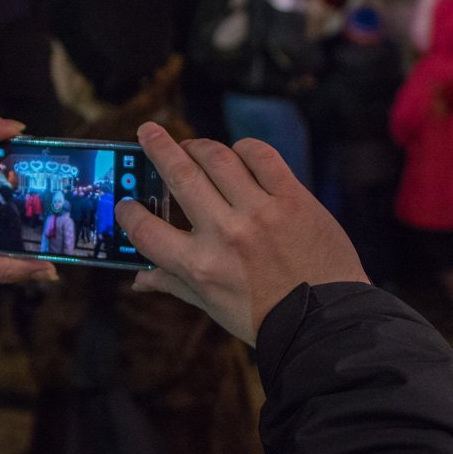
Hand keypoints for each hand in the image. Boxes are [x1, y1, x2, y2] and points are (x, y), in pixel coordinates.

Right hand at [116, 123, 368, 345]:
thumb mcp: (213, 306)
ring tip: (191, 145)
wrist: (326, 322)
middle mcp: (225, 234)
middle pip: (179, 176)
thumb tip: (140, 280)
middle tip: (148, 131)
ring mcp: (260, 212)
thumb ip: (175, 284)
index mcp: (199, 266)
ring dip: (198, 145)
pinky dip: (245, 148)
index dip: (129, 213)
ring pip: (218, 159)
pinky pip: (262, 157)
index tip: (126, 203)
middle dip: (157, 148)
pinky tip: (238, 152)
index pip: (146, 231)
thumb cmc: (266, 317)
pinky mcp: (293, 198)